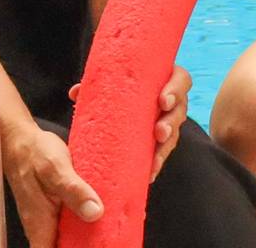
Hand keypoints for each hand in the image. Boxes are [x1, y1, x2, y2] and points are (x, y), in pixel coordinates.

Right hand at [0, 116, 100, 247]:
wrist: (23, 140)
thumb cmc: (34, 153)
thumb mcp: (56, 169)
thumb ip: (73, 191)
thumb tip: (94, 213)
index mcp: (39, 223)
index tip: (97, 247)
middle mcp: (42, 225)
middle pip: (63, 247)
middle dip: (85, 245)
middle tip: (111, 238)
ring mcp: (48, 216)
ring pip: (68, 236)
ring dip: (88, 235)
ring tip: (113, 230)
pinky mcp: (56, 206)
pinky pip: (72, 222)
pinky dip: (86, 221)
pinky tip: (105, 215)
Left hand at [64, 65, 189, 178]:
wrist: (124, 99)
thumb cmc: (122, 85)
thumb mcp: (111, 83)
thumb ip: (97, 86)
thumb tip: (75, 93)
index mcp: (166, 80)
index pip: (180, 80)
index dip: (175, 90)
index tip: (162, 101)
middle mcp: (173, 101)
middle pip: (179, 110)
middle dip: (170, 122)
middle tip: (159, 132)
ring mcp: (169, 121)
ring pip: (174, 134)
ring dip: (165, 147)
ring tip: (154, 161)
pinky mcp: (161, 140)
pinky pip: (163, 151)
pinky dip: (156, 163)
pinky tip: (149, 175)